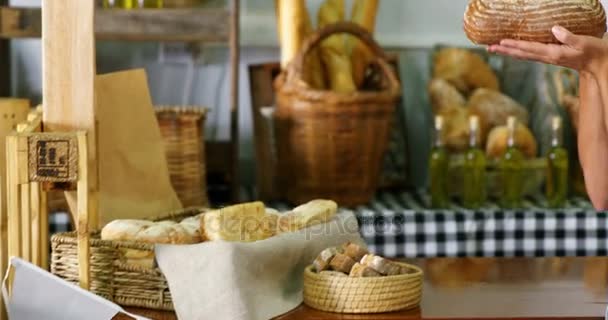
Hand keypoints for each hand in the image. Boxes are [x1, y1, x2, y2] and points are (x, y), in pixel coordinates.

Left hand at [488, 26, 607, 74]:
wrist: (598, 64)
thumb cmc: (593, 52)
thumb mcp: (584, 43)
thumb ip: (569, 37)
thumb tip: (554, 29)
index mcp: (553, 54)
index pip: (529, 49)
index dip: (514, 45)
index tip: (501, 42)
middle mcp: (547, 57)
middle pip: (521, 54)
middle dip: (505, 51)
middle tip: (489, 47)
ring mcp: (547, 58)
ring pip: (523, 55)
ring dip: (508, 52)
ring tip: (494, 48)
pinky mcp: (549, 57)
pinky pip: (529, 54)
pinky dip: (518, 52)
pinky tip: (511, 50)